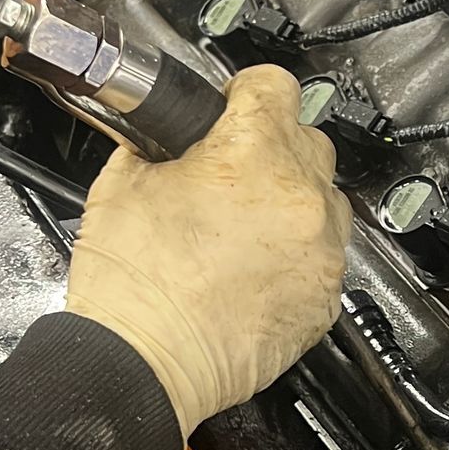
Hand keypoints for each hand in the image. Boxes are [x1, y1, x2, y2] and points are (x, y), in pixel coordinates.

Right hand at [65, 65, 350, 435]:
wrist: (143, 365)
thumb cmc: (133, 287)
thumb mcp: (122, 184)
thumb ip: (158, 145)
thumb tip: (166, 137)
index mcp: (254, 153)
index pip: (274, 84)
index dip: (244, 92)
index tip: (232, 105)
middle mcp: (302, 198)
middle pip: (307, 141)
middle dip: (269, 149)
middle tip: (228, 173)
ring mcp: (320, 252)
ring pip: (324, 201)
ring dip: (291, 202)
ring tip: (242, 227)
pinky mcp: (326, 299)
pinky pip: (322, 257)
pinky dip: (295, 255)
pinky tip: (251, 269)